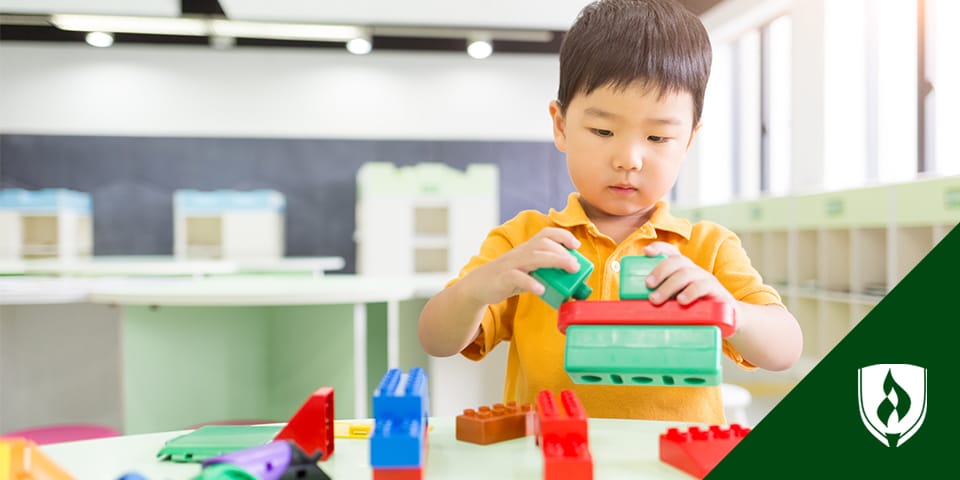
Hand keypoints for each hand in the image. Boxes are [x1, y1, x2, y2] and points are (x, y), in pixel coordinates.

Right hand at [463, 227, 581, 305]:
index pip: (545, 234)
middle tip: (576, 265)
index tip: (576, 245)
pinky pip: (517, 277)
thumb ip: (544, 272)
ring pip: (534, 257)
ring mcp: (511, 264)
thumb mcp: (527, 271)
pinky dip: (530, 283)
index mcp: (527, 248)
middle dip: (562, 251)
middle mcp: (520, 253)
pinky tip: (541, 289)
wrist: (478, 286)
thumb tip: (570, 281)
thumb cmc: (507, 278)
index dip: (562, 236)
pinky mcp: (503, 278)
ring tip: (570, 270)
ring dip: (555, 261)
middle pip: (543, 244)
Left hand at [642, 242, 735, 305]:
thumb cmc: (697, 309)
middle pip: (677, 261)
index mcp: (684, 270)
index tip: (646, 252)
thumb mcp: (678, 301)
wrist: (730, 319)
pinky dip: (690, 292)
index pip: (672, 252)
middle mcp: (695, 271)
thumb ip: (662, 299)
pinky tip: (681, 301)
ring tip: (656, 299)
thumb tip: (633, 306)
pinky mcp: (717, 292)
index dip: (659, 248)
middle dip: (660, 270)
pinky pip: (703, 287)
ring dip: (669, 285)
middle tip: (647, 285)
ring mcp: (706, 279)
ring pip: (687, 274)